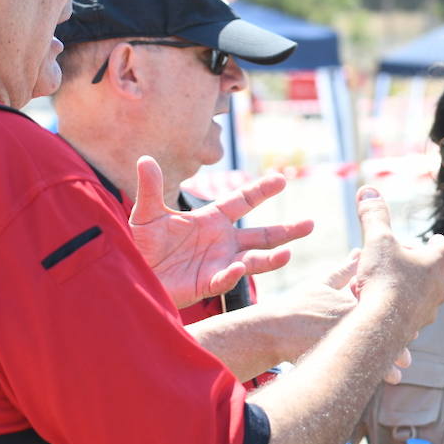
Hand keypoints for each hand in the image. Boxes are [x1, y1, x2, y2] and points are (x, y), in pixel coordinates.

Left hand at [130, 157, 314, 307]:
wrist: (132, 274)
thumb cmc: (140, 243)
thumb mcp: (146, 214)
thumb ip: (151, 189)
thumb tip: (145, 159)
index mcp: (211, 219)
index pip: (243, 201)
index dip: (262, 190)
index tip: (281, 178)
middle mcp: (223, 241)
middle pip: (262, 235)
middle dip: (287, 231)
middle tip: (311, 224)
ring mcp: (220, 263)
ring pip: (254, 260)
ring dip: (271, 259)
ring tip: (287, 254)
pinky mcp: (209, 283)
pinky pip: (226, 278)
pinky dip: (232, 273)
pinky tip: (237, 267)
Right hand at [351, 186, 443, 334]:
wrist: (379, 330)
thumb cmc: (384, 283)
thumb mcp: (377, 242)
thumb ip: (374, 215)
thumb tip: (367, 189)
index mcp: (438, 262)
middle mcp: (440, 286)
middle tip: (439, 242)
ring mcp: (430, 307)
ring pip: (440, 289)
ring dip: (431, 276)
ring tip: (415, 267)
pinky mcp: (416, 324)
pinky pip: (422, 307)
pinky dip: (415, 297)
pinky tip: (400, 296)